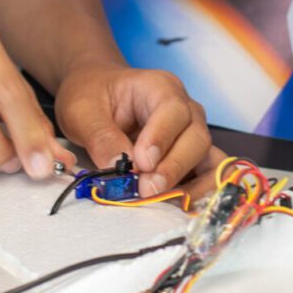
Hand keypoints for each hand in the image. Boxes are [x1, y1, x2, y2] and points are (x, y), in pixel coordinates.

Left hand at [54, 61, 212, 194]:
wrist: (97, 94)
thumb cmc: (92, 95)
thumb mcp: (83, 111)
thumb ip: (101, 138)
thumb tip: (118, 168)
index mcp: (160, 87)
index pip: (173, 110)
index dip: (161, 138)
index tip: (141, 163)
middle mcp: (185, 109)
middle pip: (197, 137)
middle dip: (173, 167)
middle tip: (146, 189)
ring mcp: (192, 133)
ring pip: (210, 158)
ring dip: (192, 184)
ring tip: (163, 200)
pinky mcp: (192, 156)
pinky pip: (209, 174)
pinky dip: (199, 191)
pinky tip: (176, 204)